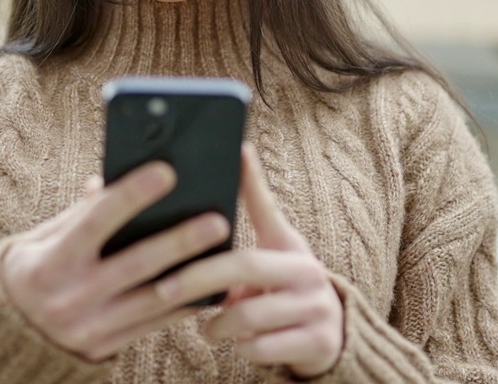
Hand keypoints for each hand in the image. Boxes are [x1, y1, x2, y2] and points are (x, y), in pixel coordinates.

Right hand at [0, 161, 229, 360]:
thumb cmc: (31, 272)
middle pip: (136, 265)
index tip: (165, 171)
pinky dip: (185, 305)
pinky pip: (155, 325)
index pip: (95, 222)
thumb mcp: (41, 239)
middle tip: (218, 220)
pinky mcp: (106, 349)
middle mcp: (70, 298)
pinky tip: (211, 286)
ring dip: (195, 277)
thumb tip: (111, 181)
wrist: (7, 337)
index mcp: (50, 263)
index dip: (130, 195)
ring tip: (226, 255)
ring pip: (154, 300)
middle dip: (180, 242)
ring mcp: (90, 328)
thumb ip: (80, 213)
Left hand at [155, 147, 343, 378]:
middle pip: (244, 266)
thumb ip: (247, 228)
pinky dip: (241, 348)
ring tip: (209, 327)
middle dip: (198, 277)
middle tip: (165, 289)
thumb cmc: (287, 290)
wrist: (333, 339)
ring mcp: (316, 308)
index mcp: (291, 247)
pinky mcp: (317, 343)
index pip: (267, 208)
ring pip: (247, 315)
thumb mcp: (274, 257)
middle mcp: (309, 272)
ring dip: (219, 324)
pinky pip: (260, 347)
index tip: (237, 150)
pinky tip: (238, 343)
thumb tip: (216, 186)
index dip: (252, 181)